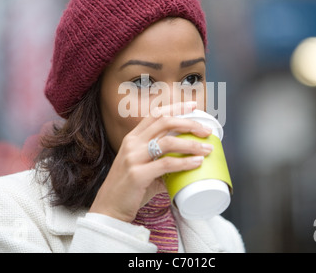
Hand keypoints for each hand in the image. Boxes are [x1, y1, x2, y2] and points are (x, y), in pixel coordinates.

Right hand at [89, 101, 213, 221]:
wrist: (109, 209)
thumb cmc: (128, 189)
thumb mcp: (143, 169)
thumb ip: (162, 163)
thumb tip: (186, 165)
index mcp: (132, 138)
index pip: (155, 114)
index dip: (175, 107)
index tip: (192, 105)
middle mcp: (132, 143)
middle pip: (164, 122)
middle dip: (188, 123)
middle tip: (205, 130)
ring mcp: (133, 158)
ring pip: (168, 142)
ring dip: (191, 144)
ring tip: (206, 149)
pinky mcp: (137, 174)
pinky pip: (166, 164)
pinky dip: (185, 163)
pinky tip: (197, 163)